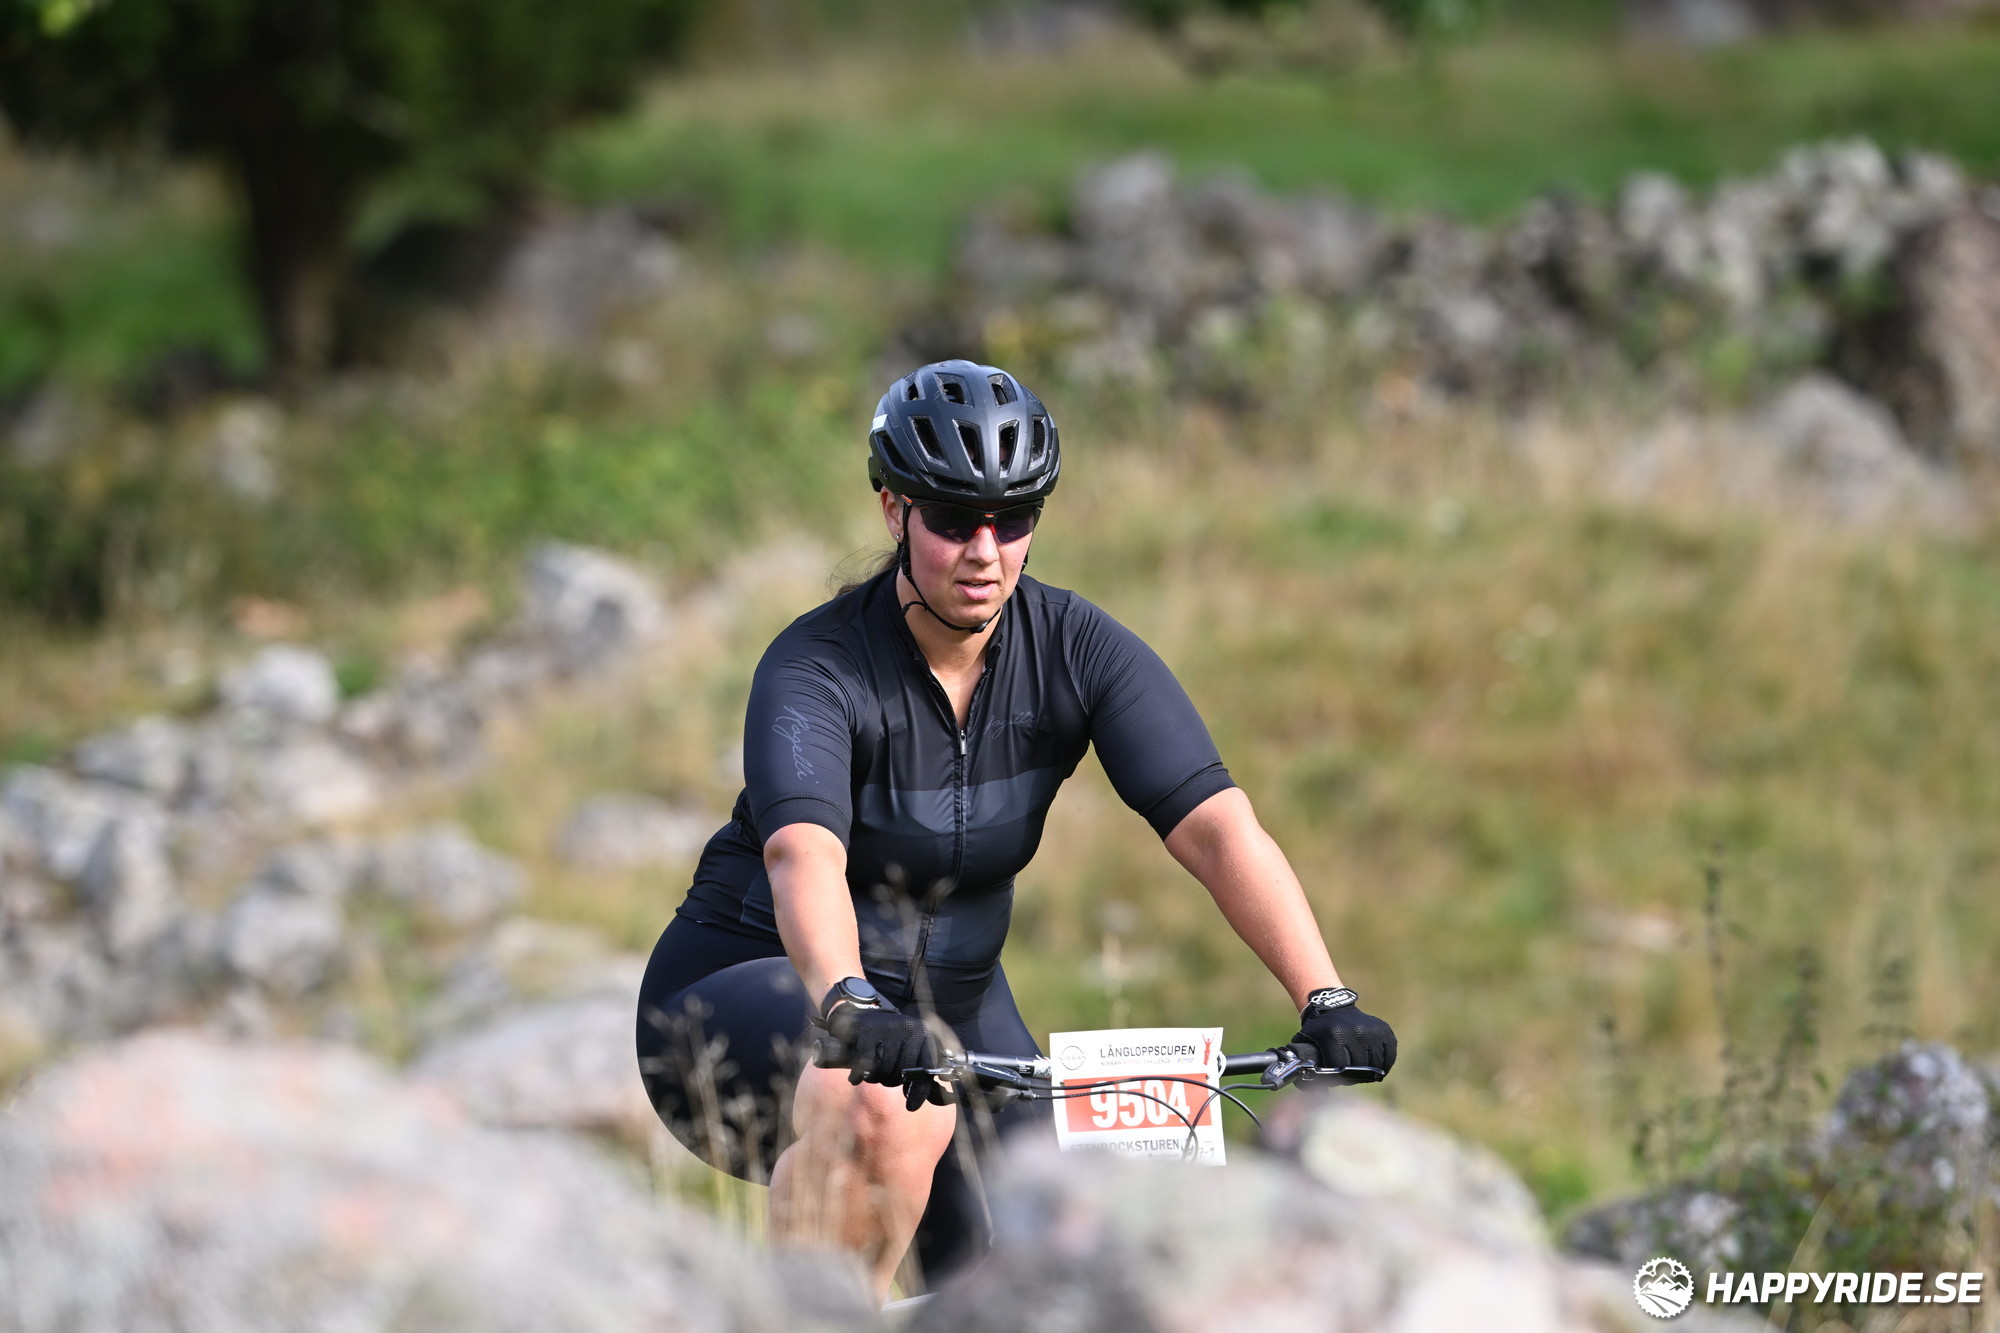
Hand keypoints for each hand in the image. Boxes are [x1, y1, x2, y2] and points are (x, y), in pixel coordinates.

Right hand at [822, 1002, 939, 1095]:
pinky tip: (856, 1077)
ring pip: (884, 1070)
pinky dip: (859, 1075)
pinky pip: (866, 1065)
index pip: (927, 1067)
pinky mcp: (867, 1031)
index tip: (912, 1106)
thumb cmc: (889, 1037)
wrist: (861, 1011)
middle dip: (892, 1080)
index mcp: (923, 1033)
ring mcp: (888, 1028)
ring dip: (876, 1078)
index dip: (920, 1090)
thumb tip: (924, 1101)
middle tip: (885, 1076)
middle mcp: (909, 1028)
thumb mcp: (909, 1048)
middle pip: (902, 1072)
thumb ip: (919, 1071)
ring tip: (873, 1072)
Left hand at [1292, 998, 1396, 1075]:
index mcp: (1335, 1035)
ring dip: (1368, 1072)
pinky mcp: (1385, 1031)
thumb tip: (1310, 1085)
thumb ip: (1304, 1062)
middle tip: (1348, 1074)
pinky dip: (1383, 1065)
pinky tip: (1374, 1065)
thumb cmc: (1319, 1029)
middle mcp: (1356, 1032)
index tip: (1336, 1076)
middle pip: (1358, 1068)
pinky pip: (1389, 1057)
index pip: (1340, 1068)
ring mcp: (1372, 1031)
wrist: (1335, 1007)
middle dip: (1352, 1075)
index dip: (1338, 1077)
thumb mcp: (1305, 1041)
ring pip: (1375, 1066)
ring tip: (1359, 1069)